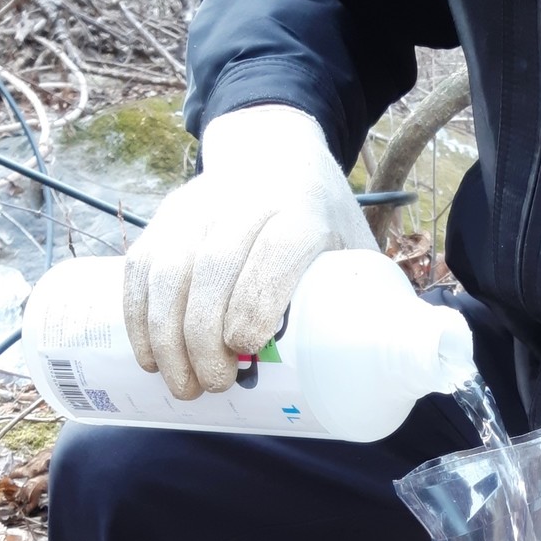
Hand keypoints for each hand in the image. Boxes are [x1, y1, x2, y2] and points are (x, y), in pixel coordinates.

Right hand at [123, 103, 376, 399]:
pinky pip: (140, 265)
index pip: (276, 248)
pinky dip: (137, 315)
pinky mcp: (166, 216)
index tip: (246, 348)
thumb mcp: (356, 247)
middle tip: (214, 386)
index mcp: (302, 210)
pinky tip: (147, 356)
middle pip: (213, 265)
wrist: (275, 154)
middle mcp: (246, 202)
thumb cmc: (322, 220)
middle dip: (204, 335)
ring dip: (166, 334)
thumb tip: (402, 371)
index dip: (256, 298)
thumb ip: (373, 299)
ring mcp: (199, 206)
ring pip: (168, 268)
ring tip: (181, 384)